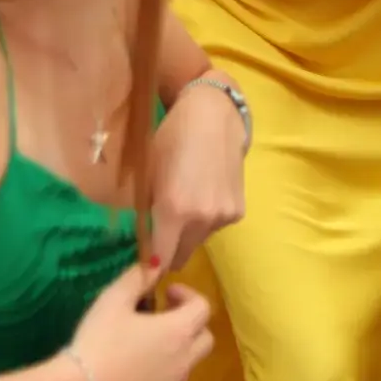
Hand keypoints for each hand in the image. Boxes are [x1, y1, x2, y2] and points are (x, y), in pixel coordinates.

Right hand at [69, 263, 214, 380]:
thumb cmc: (98, 341)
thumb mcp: (113, 300)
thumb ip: (138, 278)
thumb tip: (155, 266)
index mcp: (178, 331)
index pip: (203, 307)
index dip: (187, 295)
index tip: (165, 294)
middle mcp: (184, 361)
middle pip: (204, 339)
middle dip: (189, 326)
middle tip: (162, 320)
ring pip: (186, 366)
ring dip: (174, 353)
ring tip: (142, 349)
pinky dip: (159, 380)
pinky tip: (132, 378)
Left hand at [148, 80, 246, 267]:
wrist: (214, 116)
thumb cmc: (171, 138)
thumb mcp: (149, 173)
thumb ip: (146, 211)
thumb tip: (144, 241)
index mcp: (172, 211)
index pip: (158, 260)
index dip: (148, 264)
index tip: (142, 261)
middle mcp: (201, 220)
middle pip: (179, 257)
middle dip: (168, 251)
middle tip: (160, 231)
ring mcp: (223, 217)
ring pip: (198, 242)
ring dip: (189, 233)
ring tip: (187, 201)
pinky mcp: (238, 212)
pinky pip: (215, 227)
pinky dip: (207, 220)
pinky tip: (206, 192)